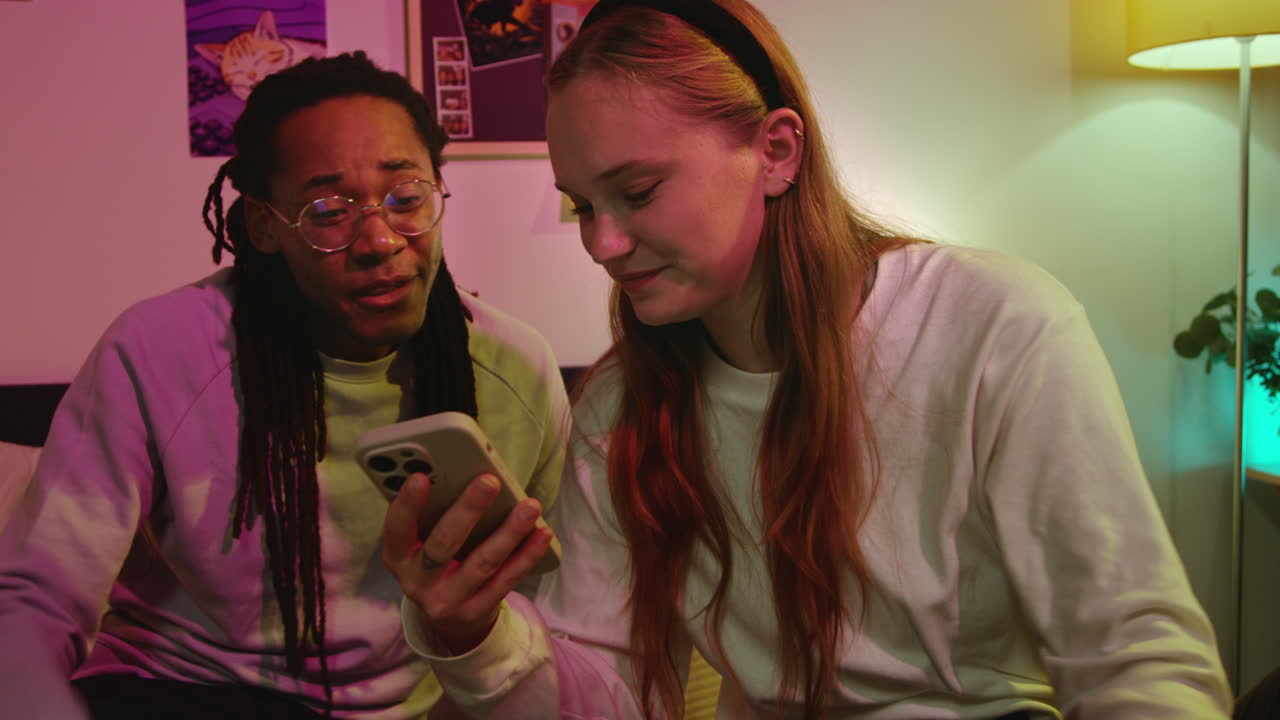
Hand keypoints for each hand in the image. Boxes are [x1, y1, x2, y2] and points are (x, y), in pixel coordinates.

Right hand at [382, 472, 554, 654]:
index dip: (407, 504)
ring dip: (509, 531)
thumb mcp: (421, 543)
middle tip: (489, 481)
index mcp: (398, 557)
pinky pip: (506, 580)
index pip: (396, 529)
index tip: (421, 476)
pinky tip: (542, 533)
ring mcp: (447, 601)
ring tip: (529, 506)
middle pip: (443, 544)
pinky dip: (527, 555)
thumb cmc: (436, 562)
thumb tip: (464, 475)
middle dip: (468, 510)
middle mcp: (417, 582)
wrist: (448, 617)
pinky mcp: (476, 611)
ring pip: (482, 563)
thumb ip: (433, 515)